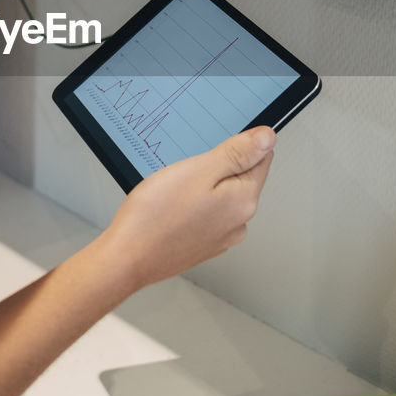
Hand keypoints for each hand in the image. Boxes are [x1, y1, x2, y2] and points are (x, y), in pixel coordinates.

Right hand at [100, 126, 276, 290]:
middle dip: (217, 168)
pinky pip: (205, 215)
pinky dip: (191, 207)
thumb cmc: (156, 216)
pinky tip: (171, 209)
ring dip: (202, 188)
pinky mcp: (203, 245)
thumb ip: (238, 153)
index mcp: (244, 200)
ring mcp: (221, 237)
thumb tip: (268, 138)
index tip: (212, 152)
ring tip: (174, 193)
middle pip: (240, 178)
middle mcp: (239, 222)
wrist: (127, 257)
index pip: (262, 158)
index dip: (236, 146)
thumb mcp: (199, 170)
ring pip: (220, 196)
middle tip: (186, 172)